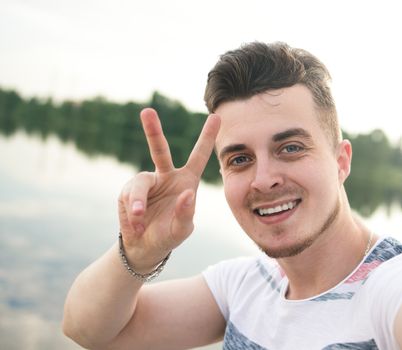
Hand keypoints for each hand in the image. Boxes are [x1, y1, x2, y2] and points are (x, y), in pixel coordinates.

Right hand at [118, 108, 220, 270]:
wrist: (144, 246)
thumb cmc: (169, 234)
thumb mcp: (182, 229)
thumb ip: (186, 213)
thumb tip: (187, 193)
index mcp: (186, 181)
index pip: (198, 156)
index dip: (207, 137)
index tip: (216, 116)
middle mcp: (166, 176)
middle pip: (159, 150)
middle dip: (153, 131)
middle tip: (147, 112)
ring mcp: (146, 182)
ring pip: (140, 183)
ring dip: (138, 201)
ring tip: (139, 217)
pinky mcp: (129, 191)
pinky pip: (129, 197)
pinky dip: (132, 212)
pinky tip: (136, 224)